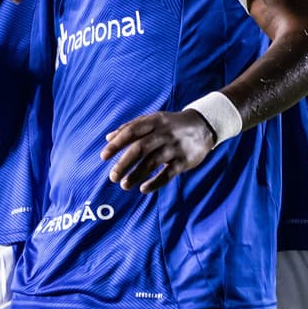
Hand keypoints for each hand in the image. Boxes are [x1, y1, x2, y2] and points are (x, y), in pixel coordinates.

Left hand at [101, 110, 215, 192]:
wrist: (204, 125)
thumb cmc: (171, 124)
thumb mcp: (152, 120)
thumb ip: (130, 127)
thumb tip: (108, 138)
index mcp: (153, 121)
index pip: (131, 132)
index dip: (116, 144)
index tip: (103, 156)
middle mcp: (163, 133)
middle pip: (140, 148)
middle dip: (124, 163)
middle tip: (112, 177)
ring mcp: (174, 147)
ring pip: (152, 162)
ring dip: (137, 175)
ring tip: (124, 185)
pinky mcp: (184, 160)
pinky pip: (168, 173)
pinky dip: (155, 182)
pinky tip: (143, 189)